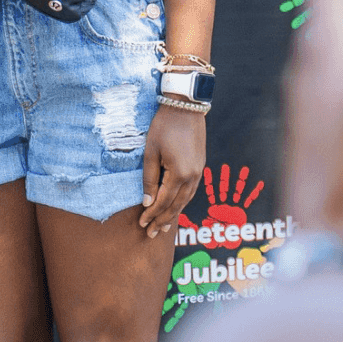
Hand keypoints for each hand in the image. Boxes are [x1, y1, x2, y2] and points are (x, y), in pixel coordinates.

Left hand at [139, 100, 205, 234]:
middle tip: (151, 234)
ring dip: (173, 214)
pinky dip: (182, 203)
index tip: (142, 224)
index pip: (163, 202)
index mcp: (179, 174)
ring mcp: (199, 173)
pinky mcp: (200, 167)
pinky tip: (175, 207)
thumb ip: (149, 179)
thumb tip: (147, 202)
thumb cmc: (164, 126)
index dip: (152, 214)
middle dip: (162, 221)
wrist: (186, 107)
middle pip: (176, 206)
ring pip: (185, 201)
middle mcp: (192, 177)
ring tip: (163, 227)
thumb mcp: (151, 151)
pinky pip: (191, 192)